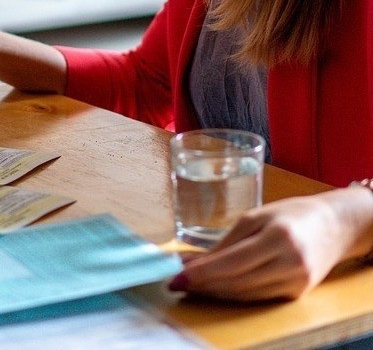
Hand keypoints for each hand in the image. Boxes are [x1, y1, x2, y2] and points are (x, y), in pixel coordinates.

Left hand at [169, 188, 372, 300]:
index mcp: (278, 237)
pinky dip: (233, 294)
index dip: (202, 273)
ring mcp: (295, 283)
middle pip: (237, 282)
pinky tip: (215, 288)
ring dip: (215, 292)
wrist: (334, 227)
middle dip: (204, 284)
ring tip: (190, 285)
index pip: (233, 262)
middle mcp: (289, 264)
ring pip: (245, 294)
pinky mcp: (296, 294)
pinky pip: (257, 297)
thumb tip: (195, 261)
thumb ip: (228, 240)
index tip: (177, 276)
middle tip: (176, 282)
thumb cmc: (290, 214)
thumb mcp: (256, 216)